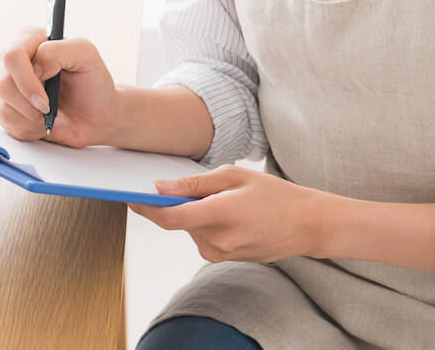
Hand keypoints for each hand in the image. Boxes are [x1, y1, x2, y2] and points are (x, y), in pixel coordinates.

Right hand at [0, 27, 116, 147]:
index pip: (12, 55)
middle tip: (49, 110)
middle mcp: (14, 61)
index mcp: (30, 40)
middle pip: (2, 83)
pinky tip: (44, 122)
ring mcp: (7, 84)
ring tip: (53, 114)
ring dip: (33, 118)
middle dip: (29, 105)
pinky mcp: (6, 107)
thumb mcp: (86, 55)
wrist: (96, 116)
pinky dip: (30, 128)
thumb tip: (35, 65)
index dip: (26, 80)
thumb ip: (59, 50)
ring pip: (3, 106)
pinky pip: (6, 122)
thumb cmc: (92, 83)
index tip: (45, 98)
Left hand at [128, 165, 334, 264]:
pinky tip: (227, 212)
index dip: (145, 207)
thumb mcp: (235, 176)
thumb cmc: (274, 195)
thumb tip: (161, 188)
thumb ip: (195, 183)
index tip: (128, 195)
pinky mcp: (222, 258)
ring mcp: (220, 253)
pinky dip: (204, 221)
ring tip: (223, 198)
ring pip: (189, 228)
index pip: (171, 217)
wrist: (305, 225)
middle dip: (174, 202)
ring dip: (193, 212)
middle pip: (177, 221)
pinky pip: (201, 236)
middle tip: (187, 183)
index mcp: (221, 215)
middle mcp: (217, 241)